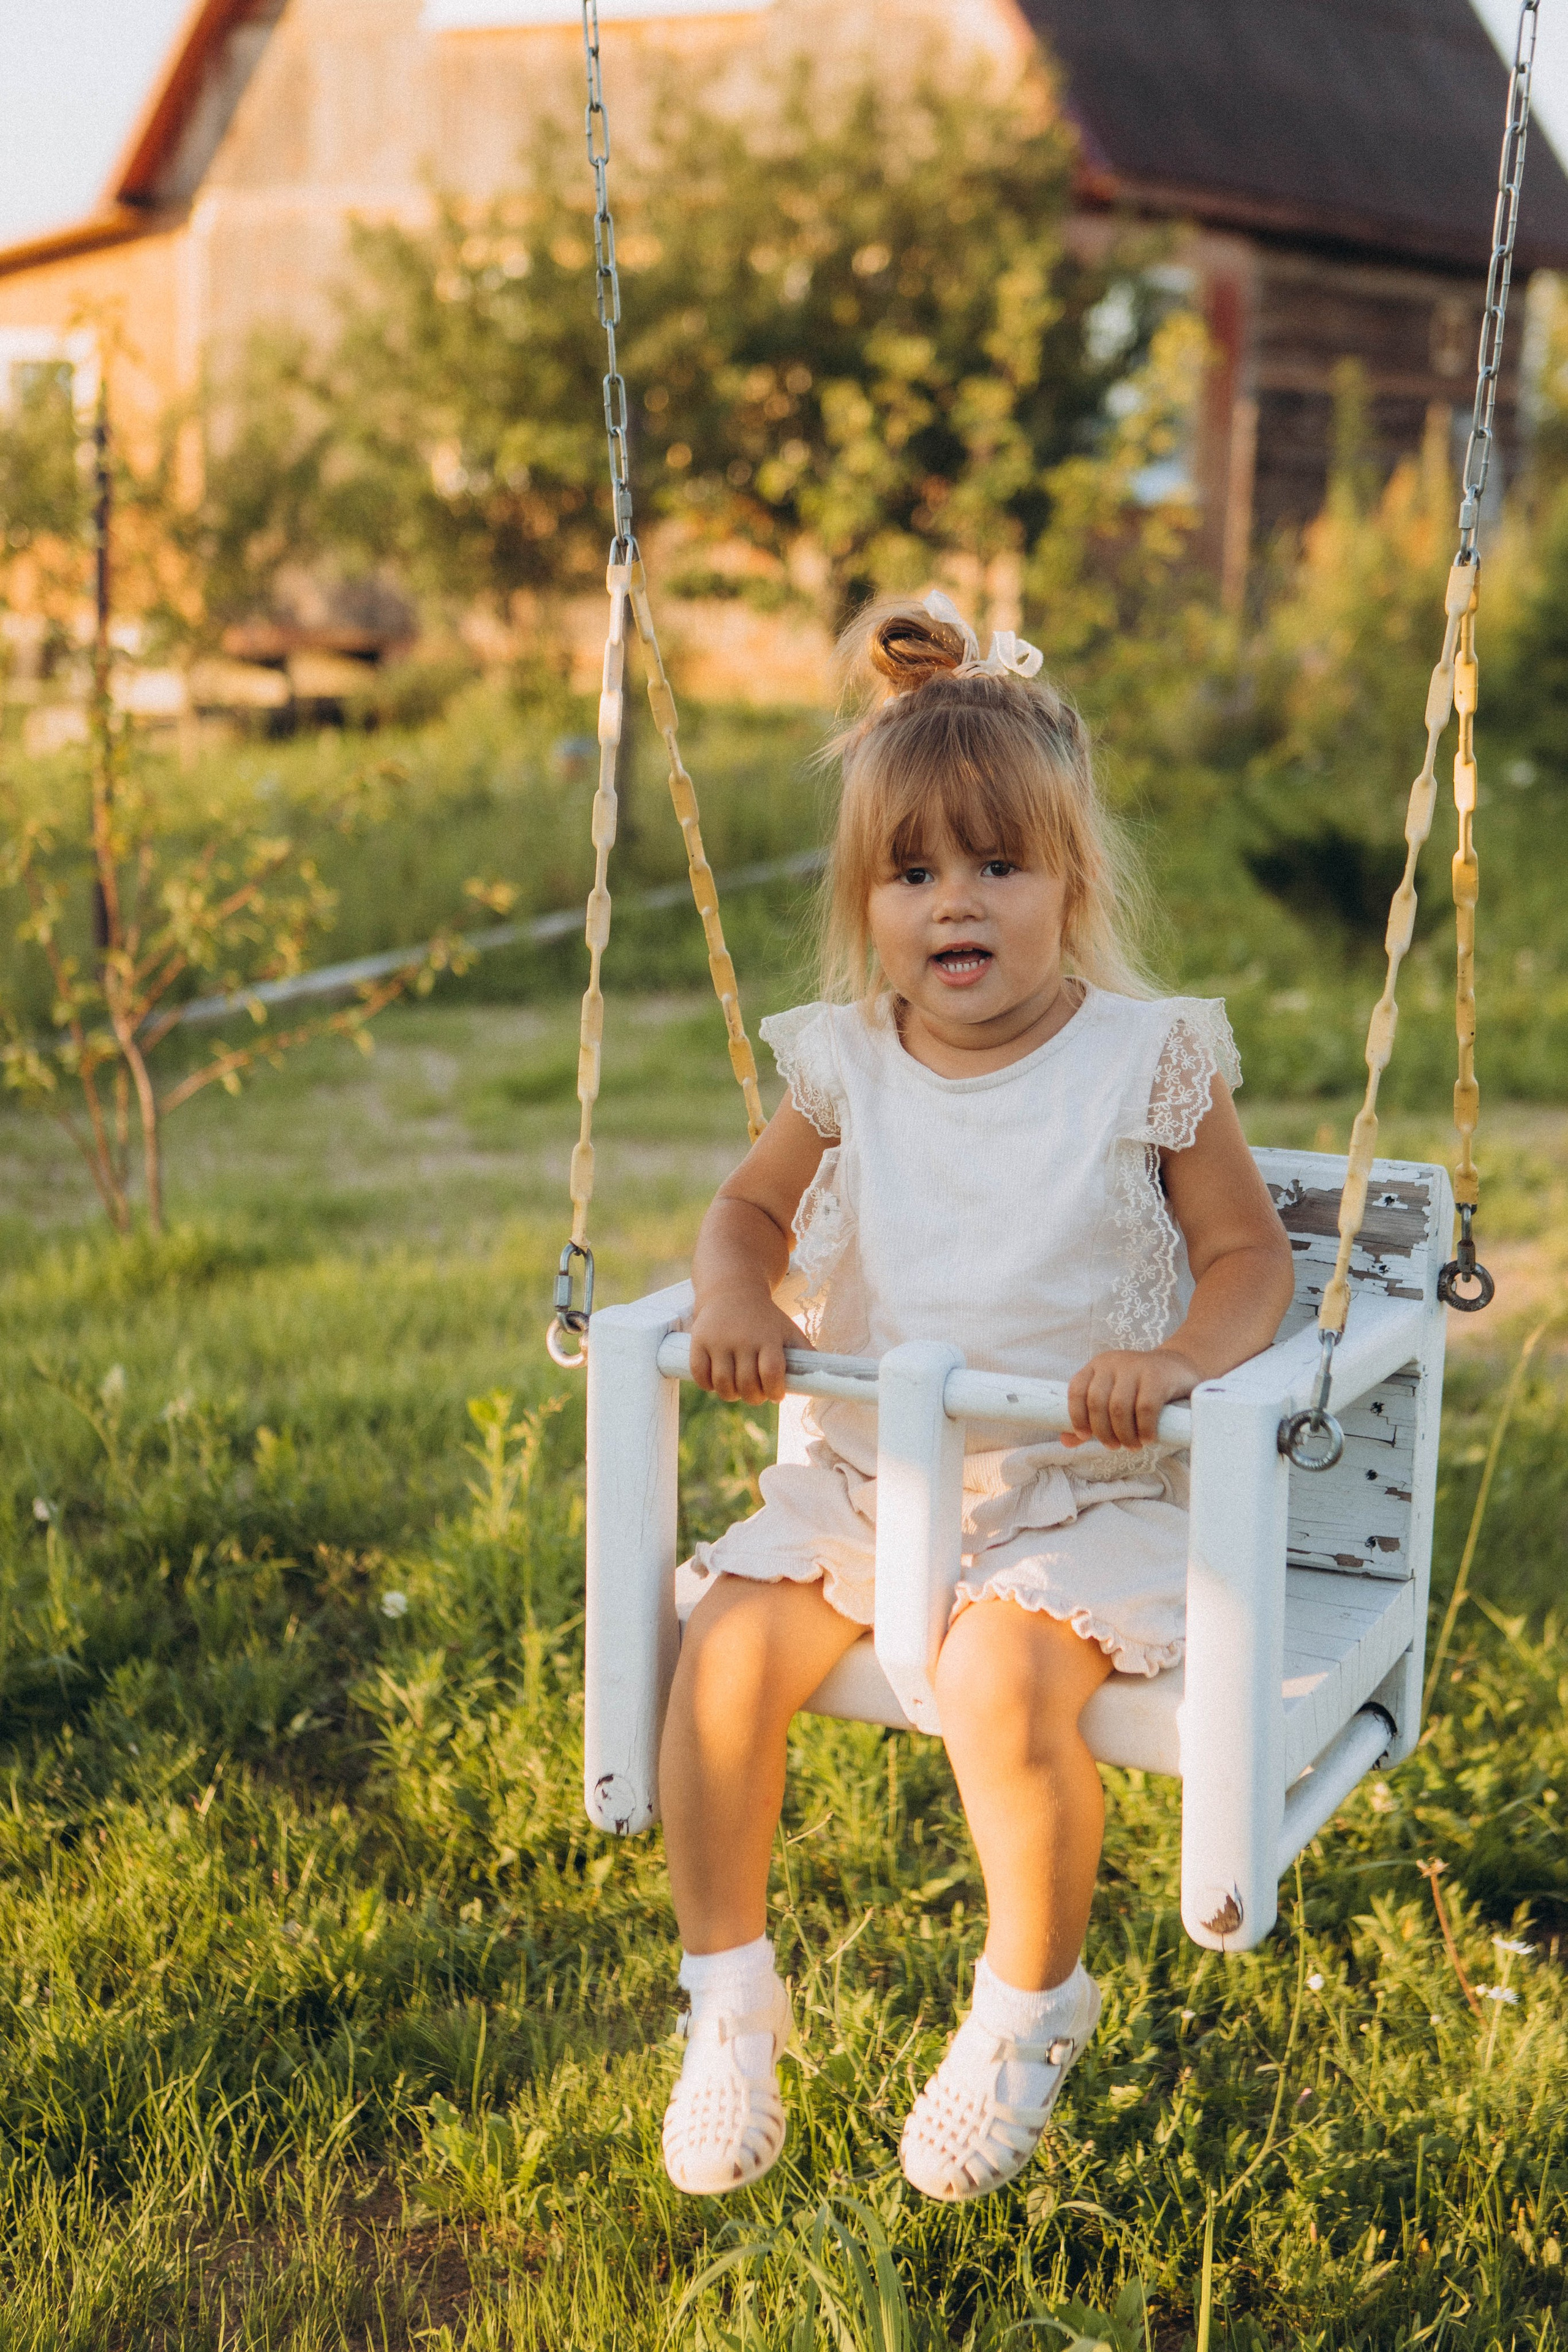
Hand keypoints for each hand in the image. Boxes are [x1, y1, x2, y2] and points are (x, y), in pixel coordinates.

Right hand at [690, 1286, 810, 1403]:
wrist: (732, 1290)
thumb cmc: (765, 1319)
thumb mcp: (788, 1330)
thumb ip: (805, 1352)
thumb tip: (826, 1377)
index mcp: (767, 1337)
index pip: (771, 1373)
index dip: (774, 1391)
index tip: (776, 1395)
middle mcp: (742, 1338)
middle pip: (746, 1384)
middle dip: (754, 1398)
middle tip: (756, 1394)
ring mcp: (718, 1340)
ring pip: (722, 1384)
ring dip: (731, 1395)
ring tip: (737, 1390)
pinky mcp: (698, 1341)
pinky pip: (699, 1375)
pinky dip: (707, 1385)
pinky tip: (717, 1381)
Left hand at [1063, 1347, 1199, 1448]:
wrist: (1179, 1368)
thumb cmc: (1140, 1389)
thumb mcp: (1113, 1398)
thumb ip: (1090, 1418)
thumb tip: (1065, 1441)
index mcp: (1097, 1366)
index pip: (1076, 1390)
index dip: (1076, 1416)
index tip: (1085, 1436)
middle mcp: (1113, 1363)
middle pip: (1097, 1402)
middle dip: (1103, 1431)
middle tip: (1114, 1447)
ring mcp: (1135, 1367)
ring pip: (1119, 1407)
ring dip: (1124, 1434)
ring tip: (1132, 1446)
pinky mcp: (1157, 1376)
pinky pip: (1145, 1408)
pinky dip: (1144, 1429)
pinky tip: (1148, 1438)